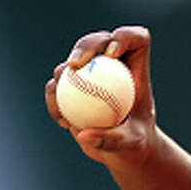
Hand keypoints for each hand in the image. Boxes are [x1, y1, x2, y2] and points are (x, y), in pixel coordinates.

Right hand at [45, 25, 156, 164]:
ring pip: (73, 61)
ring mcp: (90, 74)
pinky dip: (54, 101)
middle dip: (85, 46)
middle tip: (75, 65)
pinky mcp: (72, 87)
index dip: (124, 37)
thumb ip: (113, 140)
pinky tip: (63, 121)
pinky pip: (56, 86)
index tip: (111, 55)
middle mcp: (113, 66)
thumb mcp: (131, 145)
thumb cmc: (136, 145)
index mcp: (136, 70)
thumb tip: (83, 135)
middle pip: (99, 40)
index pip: (135, 39)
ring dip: (63, 76)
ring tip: (67, 107)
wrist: (123, 152)